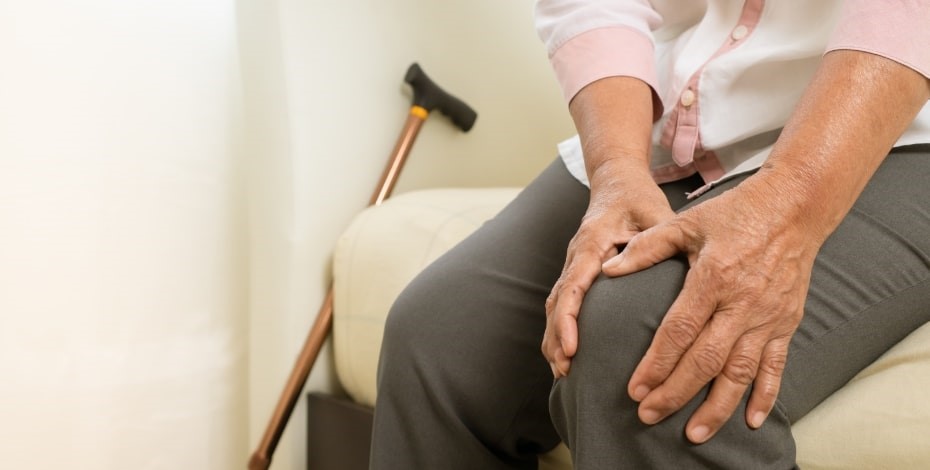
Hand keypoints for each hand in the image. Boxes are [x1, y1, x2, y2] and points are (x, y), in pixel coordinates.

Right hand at [543, 159, 674, 377]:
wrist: (617, 181)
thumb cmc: (638, 197)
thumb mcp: (655, 213)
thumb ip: (657, 239)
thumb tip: (661, 270)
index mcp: (591, 244)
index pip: (572, 286)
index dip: (568, 319)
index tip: (571, 347)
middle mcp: (576, 256)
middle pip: (556, 302)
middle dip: (556, 338)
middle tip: (565, 371)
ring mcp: (573, 265)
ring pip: (554, 306)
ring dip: (554, 338)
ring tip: (563, 372)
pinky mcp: (578, 272)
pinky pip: (562, 303)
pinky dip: (559, 330)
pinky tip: (567, 354)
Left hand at [602, 179, 820, 443]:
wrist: (795, 206)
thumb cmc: (735, 212)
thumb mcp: (687, 223)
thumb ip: (647, 248)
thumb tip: (608, 270)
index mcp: (714, 277)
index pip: (679, 331)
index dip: (656, 363)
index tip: (635, 388)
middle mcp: (743, 302)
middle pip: (706, 360)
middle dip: (676, 393)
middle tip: (649, 415)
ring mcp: (768, 316)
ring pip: (741, 372)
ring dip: (717, 407)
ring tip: (694, 434)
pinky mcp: (787, 322)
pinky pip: (776, 366)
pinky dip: (766, 396)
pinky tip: (751, 422)